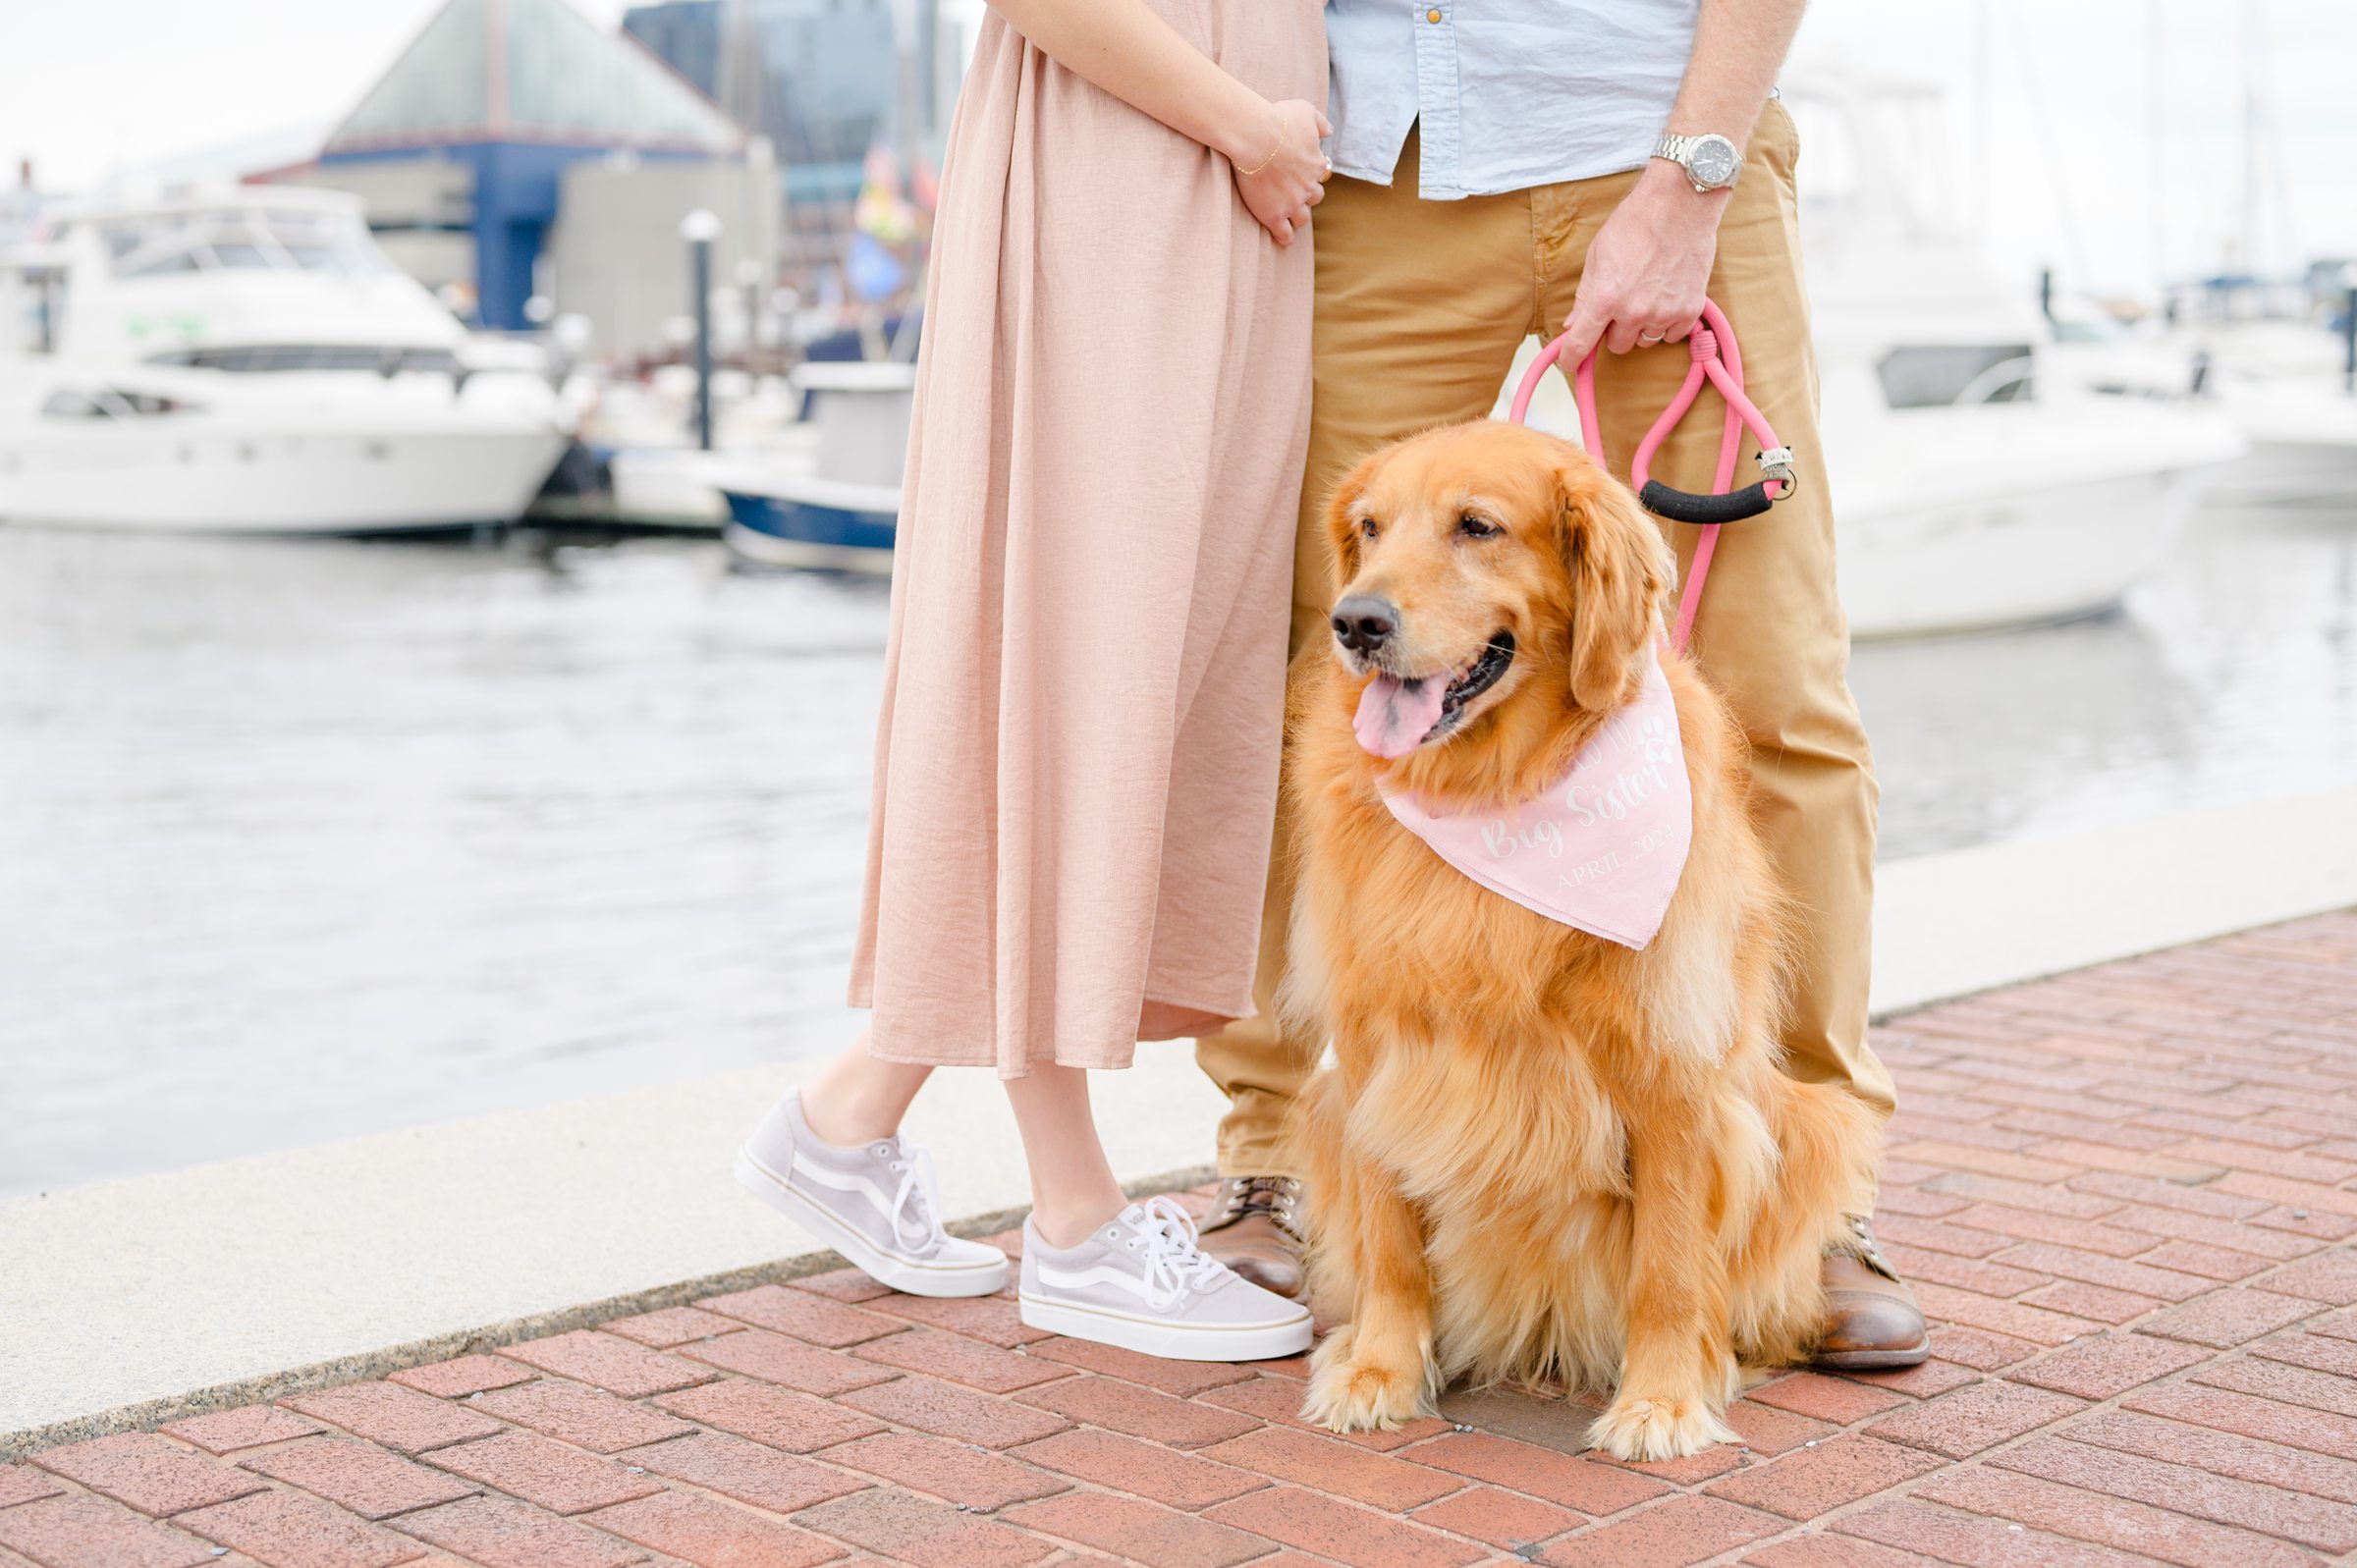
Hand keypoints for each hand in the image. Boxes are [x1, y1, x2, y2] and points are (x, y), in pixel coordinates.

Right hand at [1232, 98, 1331, 246]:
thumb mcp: (1306, 111)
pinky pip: (1284, 233)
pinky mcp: (1273, 215)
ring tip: (1291, 219)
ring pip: (1301, 218)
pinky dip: (1285, 237)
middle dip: (1308, 196)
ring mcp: (1292, 203)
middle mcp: (1308, 186)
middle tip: (1296, 194)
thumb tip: (1329, 131)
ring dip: (1298, 217)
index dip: (1313, 172)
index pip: (1321, 173)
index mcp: (1317, 164)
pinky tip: (1284, 239)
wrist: (1257, 138)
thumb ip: (1320, 122)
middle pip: (1315, 198)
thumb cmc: (1279, 120)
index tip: (1303, 170)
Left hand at [1558, 163, 1728, 362]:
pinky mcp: (1690, 310)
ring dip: (1642, 327)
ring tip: (1647, 294)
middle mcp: (1634, 312)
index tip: (1570, 364)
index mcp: (1605, 298)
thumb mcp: (1598, 256)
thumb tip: (1572, 325)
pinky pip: (1672, 335)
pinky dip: (1668, 323)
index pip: (1581, 344)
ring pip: (1645, 342)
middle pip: (1617, 346)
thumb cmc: (1635, 223)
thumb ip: (1585, 295)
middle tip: (1622, 303)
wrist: (1681, 204)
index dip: (1571, 359)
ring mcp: (1664, 313)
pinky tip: (1667, 296)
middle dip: (1615, 330)